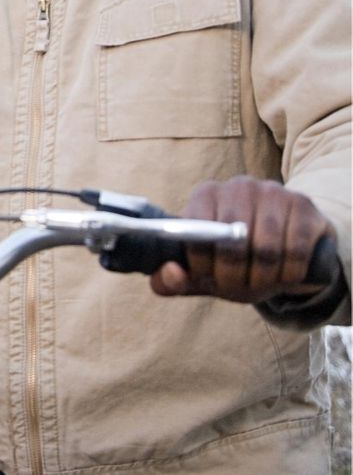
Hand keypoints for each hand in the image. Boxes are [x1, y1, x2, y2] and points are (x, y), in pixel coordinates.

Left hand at [151, 175, 334, 303]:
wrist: (290, 253)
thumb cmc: (238, 264)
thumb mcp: (204, 275)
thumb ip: (172, 280)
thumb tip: (171, 272)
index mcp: (205, 195)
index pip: (195, 231)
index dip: (202, 265)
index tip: (210, 280)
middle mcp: (238, 186)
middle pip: (231, 242)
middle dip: (233, 276)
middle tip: (239, 288)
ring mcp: (272, 191)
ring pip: (265, 248)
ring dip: (263, 278)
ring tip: (262, 282)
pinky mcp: (303, 205)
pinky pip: (295, 249)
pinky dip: (289, 273)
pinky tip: (285, 276)